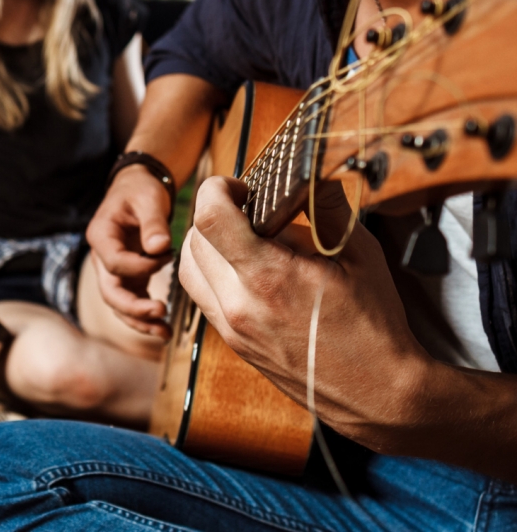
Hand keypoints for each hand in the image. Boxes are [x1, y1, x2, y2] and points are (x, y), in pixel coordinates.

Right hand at [86, 164, 173, 338]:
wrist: (139, 187)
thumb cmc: (141, 190)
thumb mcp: (148, 199)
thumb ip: (153, 223)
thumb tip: (160, 248)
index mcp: (101, 236)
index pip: (114, 263)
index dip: (140, 267)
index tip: (166, 257)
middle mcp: (103, 257)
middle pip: (110, 292)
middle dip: (134, 308)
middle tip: (160, 312)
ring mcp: (115, 271)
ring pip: (120, 304)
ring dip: (140, 321)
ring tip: (164, 333)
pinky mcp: (130, 277)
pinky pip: (134, 302)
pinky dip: (147, 317)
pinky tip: (165, 329)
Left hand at [178, 176, 432, 446]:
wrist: (377, 392)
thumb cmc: (373, 325)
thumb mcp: (360, 253)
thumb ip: (325, 206)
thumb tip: (306, 172)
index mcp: (268, 278)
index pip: (209, 217)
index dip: (218, 188)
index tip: (241, 186)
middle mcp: (237, 306)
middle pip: (193, 239)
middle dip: (214, 213)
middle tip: (247, 206)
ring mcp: (230, 328)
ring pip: (188, 269)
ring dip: (205, 243)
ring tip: (243, 236)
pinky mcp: (231, 342)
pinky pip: (201, 295)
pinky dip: (211, 271)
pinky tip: (246, 267)